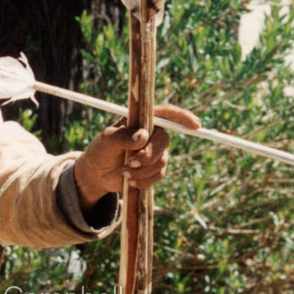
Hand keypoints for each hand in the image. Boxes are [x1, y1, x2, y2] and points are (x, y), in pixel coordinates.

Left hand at [74, 103, 200, 209]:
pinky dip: (143, 180)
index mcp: (142, 120)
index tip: (195, 124)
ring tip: (124, 171)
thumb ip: (123, 136)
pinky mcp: (154, 169)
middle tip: (132, 162)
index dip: (182, 117)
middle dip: (150, 154)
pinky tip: (128, 180)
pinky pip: (158, 175)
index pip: (166, 113)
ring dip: (142, 169)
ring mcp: (155, 152)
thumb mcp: (107, 140)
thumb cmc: (101, 150)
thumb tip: (144, 135)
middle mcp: (152, 134)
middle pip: (164, 141)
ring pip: (161, 161)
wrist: (98, 172)